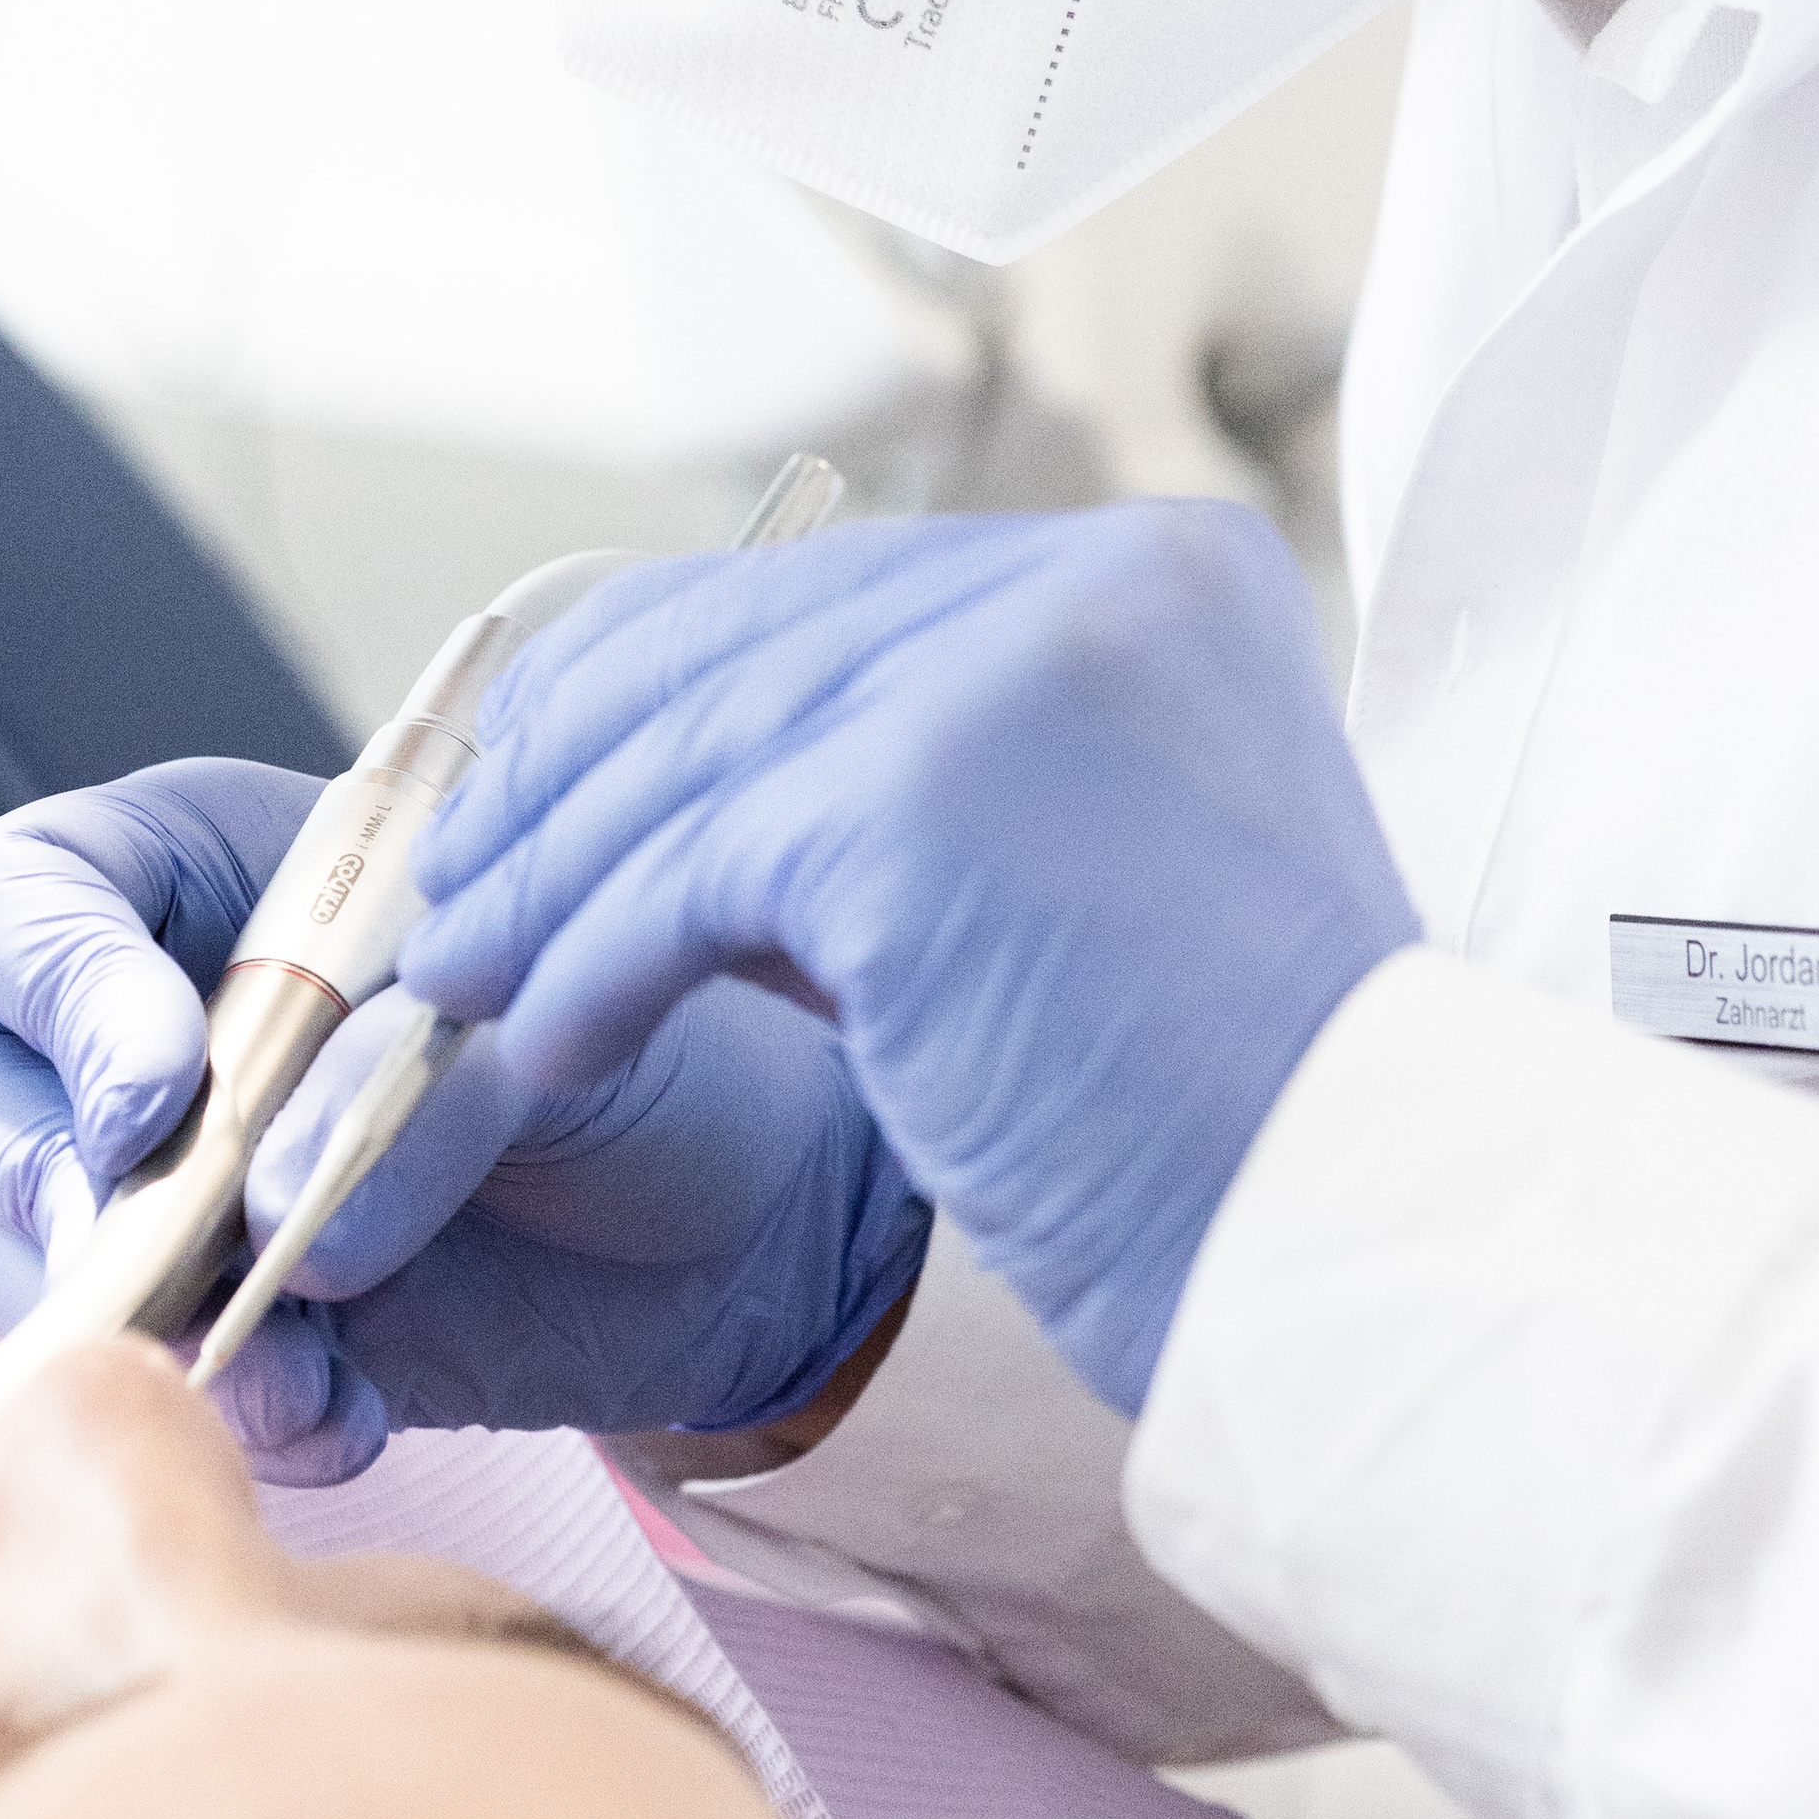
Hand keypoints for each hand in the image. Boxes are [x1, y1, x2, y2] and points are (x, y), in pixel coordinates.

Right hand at [0, 757, 928, 1484]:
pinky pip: (148, 1389)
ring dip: (138, 1316)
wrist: (740, 1205)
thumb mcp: (534, 1015)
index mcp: (194, 884)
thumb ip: (391, 1087)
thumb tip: (261, 1225)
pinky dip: (243, 1411)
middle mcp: (136, 1032)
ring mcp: (161, 1193)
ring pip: (18, 1252)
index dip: (51, 988)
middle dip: (34, 1169)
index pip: (14, 902)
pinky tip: (348, 1412)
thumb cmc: (628, 1030)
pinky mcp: (219, 1333)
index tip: (161, 1087)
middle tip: (154, 1233)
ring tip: (299, 1353)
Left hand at [400, 505, 1420, 1415]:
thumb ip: (940, 779)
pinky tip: (541, 1044)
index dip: (672, 680)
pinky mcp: (913, 804)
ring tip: (459, 973)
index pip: (843, 592)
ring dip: (552, 880)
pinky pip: (684, 878)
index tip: (555, 771)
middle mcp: (1093, 582)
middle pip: (750, 645)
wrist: (1359, 1246)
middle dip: (581, 767)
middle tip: (470, 870)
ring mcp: (1005, 674)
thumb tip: (710, 784)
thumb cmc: (1239, 1109)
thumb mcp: (1097, 869)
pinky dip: (588, 965)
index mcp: (1159, 571)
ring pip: (697, 757)